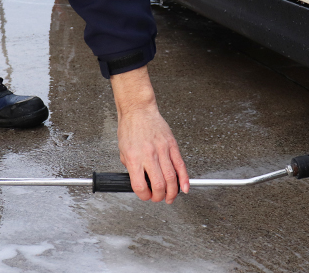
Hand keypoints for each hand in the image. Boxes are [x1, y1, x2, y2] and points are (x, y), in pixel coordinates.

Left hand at [111, 66, 188, 203]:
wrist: (138, 110)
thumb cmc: (130, 128)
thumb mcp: (123, 151)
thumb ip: (131, 167)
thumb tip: (140, 182)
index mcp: (134, 158)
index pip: (140, 186)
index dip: (143, 196)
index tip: (145, 196)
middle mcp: (149, 155)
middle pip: (159, 185)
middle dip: (159, 197)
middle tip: (158, 198)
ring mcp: (162, 150)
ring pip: (171, 178)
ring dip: (172, 192)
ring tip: (170, 197)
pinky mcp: (172, 145)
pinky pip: (180, 165)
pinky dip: (184, 179)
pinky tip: (184, 188)